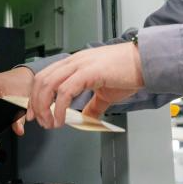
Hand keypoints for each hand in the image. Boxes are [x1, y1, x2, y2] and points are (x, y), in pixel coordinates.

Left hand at [26, 42, 143, 128]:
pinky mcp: (89, 72)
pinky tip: (62, 119)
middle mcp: (75, 60)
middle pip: (42, 80)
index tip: (35, 112)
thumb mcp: (106, 92)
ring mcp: (81, 64)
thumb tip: (87, 118)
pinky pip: (65, 91)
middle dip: (36, 102)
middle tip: (39, 120)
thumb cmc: (130, 72)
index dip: (36, 95)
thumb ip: (94, 105)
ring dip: (45, 107)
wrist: (147, 62)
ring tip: (50, 123)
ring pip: (49, 84)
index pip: (46, 76)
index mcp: (76, 62)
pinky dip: (59, 107)